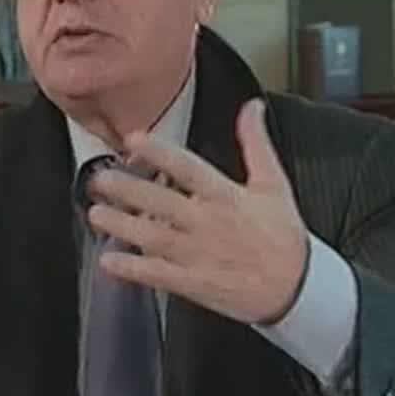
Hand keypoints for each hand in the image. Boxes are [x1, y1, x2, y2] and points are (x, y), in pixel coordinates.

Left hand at [86, 97, 308, 324]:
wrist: (299, 288)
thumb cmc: (283, 236)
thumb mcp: (274, 184)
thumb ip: (256, 143)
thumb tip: (252, 106)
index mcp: (226, 195)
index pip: (189, 168)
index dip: (161, 153)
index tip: (133, 139)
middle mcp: (208, 223)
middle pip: (162, 202)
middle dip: (128, 190)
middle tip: (99, 179)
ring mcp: (199, 255)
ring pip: (153, 237)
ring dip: (122, 226)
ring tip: (95, 214)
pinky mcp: (194, 283)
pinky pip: (158, 275)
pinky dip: (133, 269)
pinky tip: (108, 262)